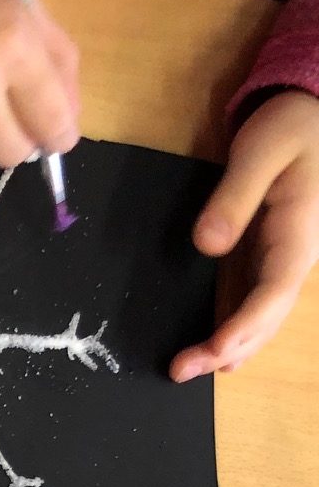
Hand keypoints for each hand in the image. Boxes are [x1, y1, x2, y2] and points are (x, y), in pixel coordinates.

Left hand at [172, 90, 318, 380]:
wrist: (310, 115)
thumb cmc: (289, 128)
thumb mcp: (261, 151)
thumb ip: (235, 195)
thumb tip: (207, 244)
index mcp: (299, 234)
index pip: (274, 292)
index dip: (244, 325)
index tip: (214, 350)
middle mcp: (295, 256)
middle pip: (266, 316)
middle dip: (227, 349)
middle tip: (180, 370)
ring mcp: (281, 260)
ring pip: (262, 316)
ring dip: (229, 347)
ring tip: (189, 369)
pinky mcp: (266, 258)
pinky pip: (254, 302)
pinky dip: (234, 329)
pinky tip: (213, 350)